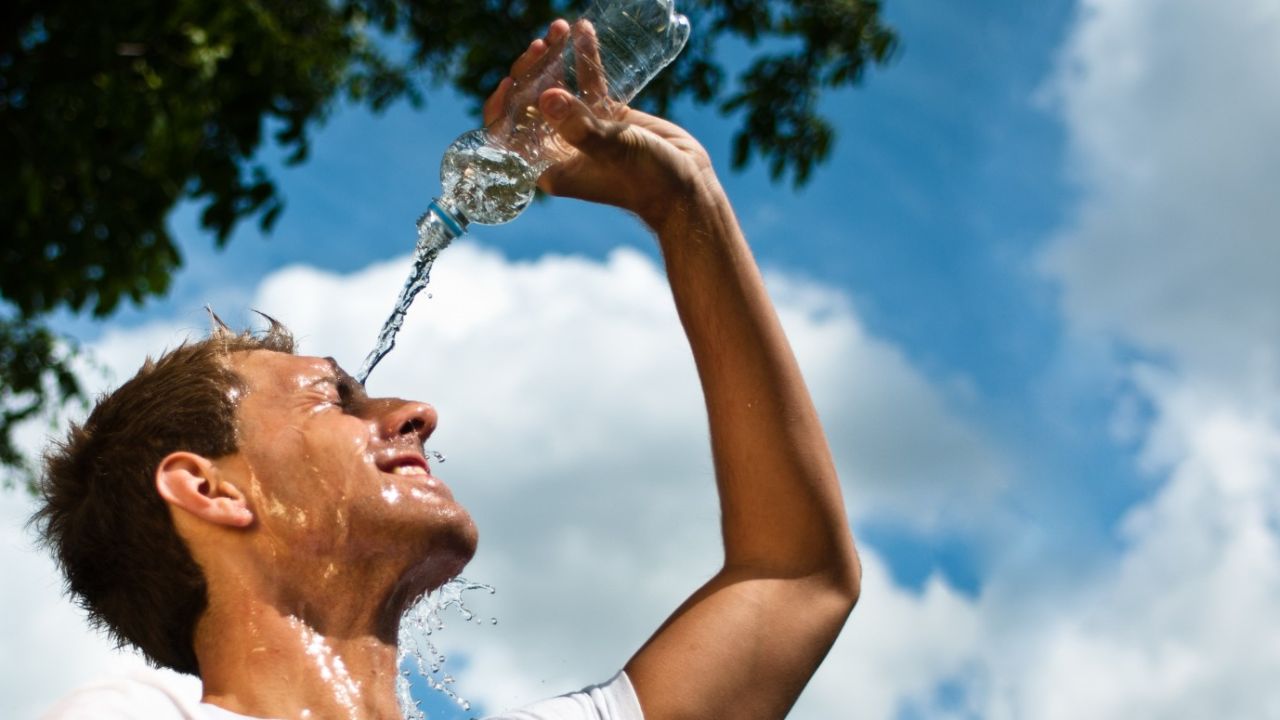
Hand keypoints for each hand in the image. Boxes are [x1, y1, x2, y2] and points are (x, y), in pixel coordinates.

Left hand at [482, 20, 717, 227]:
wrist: (686, 188)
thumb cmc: (647, 180)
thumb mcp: (612, 151)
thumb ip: (580, 126)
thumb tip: (547, 98)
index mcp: (550, 165)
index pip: (510, 135)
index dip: (503, 108)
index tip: (509, 81)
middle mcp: (561, 148)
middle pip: (531, 105)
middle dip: (531, 72)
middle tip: (540, 46)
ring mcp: (584, 130)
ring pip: (558, 89)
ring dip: (554, 59)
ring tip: (559, 29)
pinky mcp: (608, 117)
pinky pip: (588, 84)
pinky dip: (584, 59)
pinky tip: (584, 30)